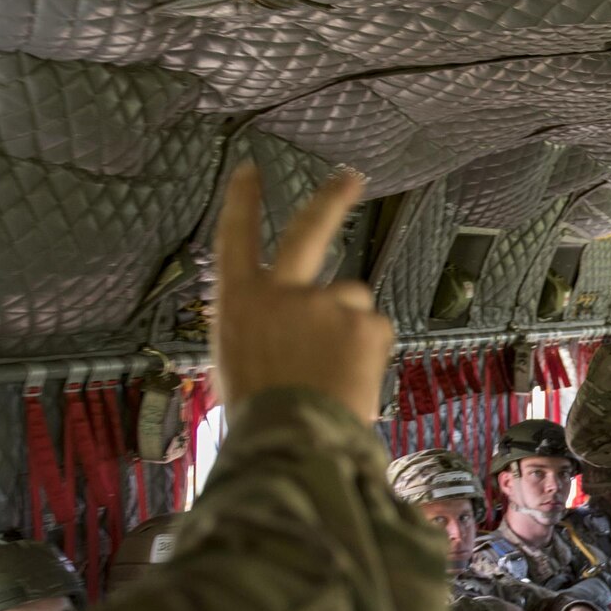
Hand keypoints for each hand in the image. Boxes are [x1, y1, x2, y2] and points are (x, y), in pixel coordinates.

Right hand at [212, 166, 391, 422]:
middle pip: (308, 230)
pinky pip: (375, 332)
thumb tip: (285, 335)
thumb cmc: (260, 417)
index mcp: (239, 303)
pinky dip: (370, 354)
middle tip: (351, 179)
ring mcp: (326, 302)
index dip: (242, 203)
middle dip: (330, 199)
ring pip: (352, 303)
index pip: (235, 240)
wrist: (294, 439)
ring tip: (335, 374)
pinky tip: (354, 380)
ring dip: (350, 329)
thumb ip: (264, 334)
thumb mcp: (237, 369)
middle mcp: (282, 291)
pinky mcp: (365, 321)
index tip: (251, 171)